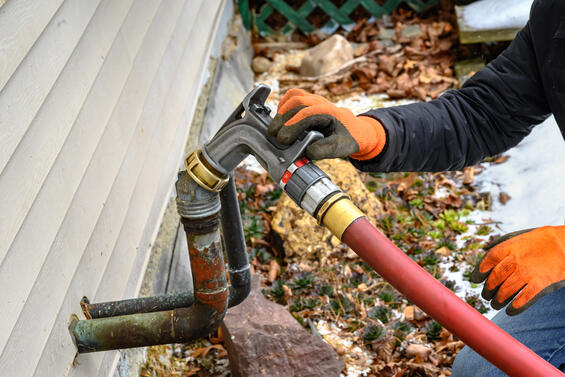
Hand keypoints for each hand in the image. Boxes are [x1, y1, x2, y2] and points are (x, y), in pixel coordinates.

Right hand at [268, 88, 385, 159]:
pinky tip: (280, 119)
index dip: (292, 126)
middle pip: (298, 102)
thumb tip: (306, 151)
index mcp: (330, 113)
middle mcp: (321, 102)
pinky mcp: (308, 99)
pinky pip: (293, 95)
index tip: (282, 140)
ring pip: (294, 96)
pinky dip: (283, 104)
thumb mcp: (340, 148)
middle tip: (274, 136)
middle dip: (283, 119)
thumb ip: (324, 150)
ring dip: (281, 111)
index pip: (307, 115)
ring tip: (274, 128)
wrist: (353, 129)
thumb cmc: (346, 139)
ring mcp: (314, 99)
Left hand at [470, 225, 564, 314]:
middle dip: (488, 289)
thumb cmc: (542, 240)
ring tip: (495, 304)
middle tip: (485, 295)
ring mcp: (527, 273)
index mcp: (509, 248)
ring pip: (506, 291)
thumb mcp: (520, 237)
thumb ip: (504, 244)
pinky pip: (524, 299)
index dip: (479, 272)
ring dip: (498, 300)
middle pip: (495, 278)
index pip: (488, 261)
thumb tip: (486, 248)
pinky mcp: (540, 284)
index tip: (474, 279)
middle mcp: (515, 261)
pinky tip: (510, 311)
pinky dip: (515, 307)